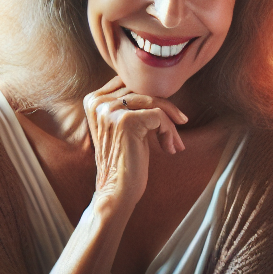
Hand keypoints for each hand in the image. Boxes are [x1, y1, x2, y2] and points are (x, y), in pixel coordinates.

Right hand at [82, 77, 187, 211]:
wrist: (116, 190)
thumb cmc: (124, 159)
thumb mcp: (124, 125)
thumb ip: (132, 103)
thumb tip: (163, 85)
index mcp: (93, 100)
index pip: (130, 83)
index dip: (153, 98)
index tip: (168, 116)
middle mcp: (98, 102)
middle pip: (143, 91)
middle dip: (166, 110)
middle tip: (179, 128)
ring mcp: (110, 110)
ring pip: (154, 102)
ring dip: (170, 123)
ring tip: (175, 142)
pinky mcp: (126, 121)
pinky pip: (159, 116)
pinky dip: (169, 132)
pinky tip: (169, 149)